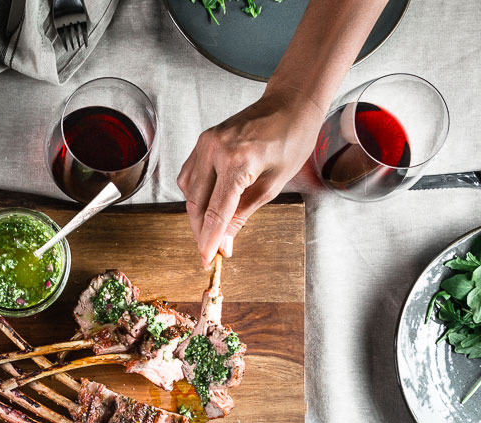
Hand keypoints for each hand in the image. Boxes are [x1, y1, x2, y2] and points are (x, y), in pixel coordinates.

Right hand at [177, 89, 323, 265]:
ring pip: (189, 192)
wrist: (289, 104)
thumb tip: (225, 242)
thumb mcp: (274, 184)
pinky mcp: (202, 141)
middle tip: (212, 250)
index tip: (208, 259)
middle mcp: (215, 150)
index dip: (210, 240)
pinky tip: (208, 203)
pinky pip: (189, 175)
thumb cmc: (291, 139)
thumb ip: (244, 214)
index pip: (216, 212)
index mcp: (238, 161)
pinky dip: (195, 194)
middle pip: (196, 204)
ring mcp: (205, 143)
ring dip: (198, 214)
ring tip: (212, 228)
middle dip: (202, 231)